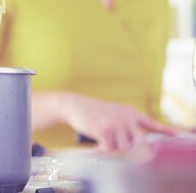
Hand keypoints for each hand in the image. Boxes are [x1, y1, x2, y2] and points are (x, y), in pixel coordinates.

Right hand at [62, 94, 176, 151]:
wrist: (75, 105)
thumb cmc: (94, 113)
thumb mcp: (114, 114)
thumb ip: (127, 126)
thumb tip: (134, 147)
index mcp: (130, 112)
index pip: (152, 123)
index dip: (166, 130)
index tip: (179, 134)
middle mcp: (126, 117)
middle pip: (138, 143)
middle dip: (128, 147)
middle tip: (116, 141)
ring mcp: (116, 124)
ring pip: (123, 148)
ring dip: (112, 147)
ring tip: (103, 137)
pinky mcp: (105, 131)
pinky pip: (109, 149)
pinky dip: (102, 148)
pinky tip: (97, 141)